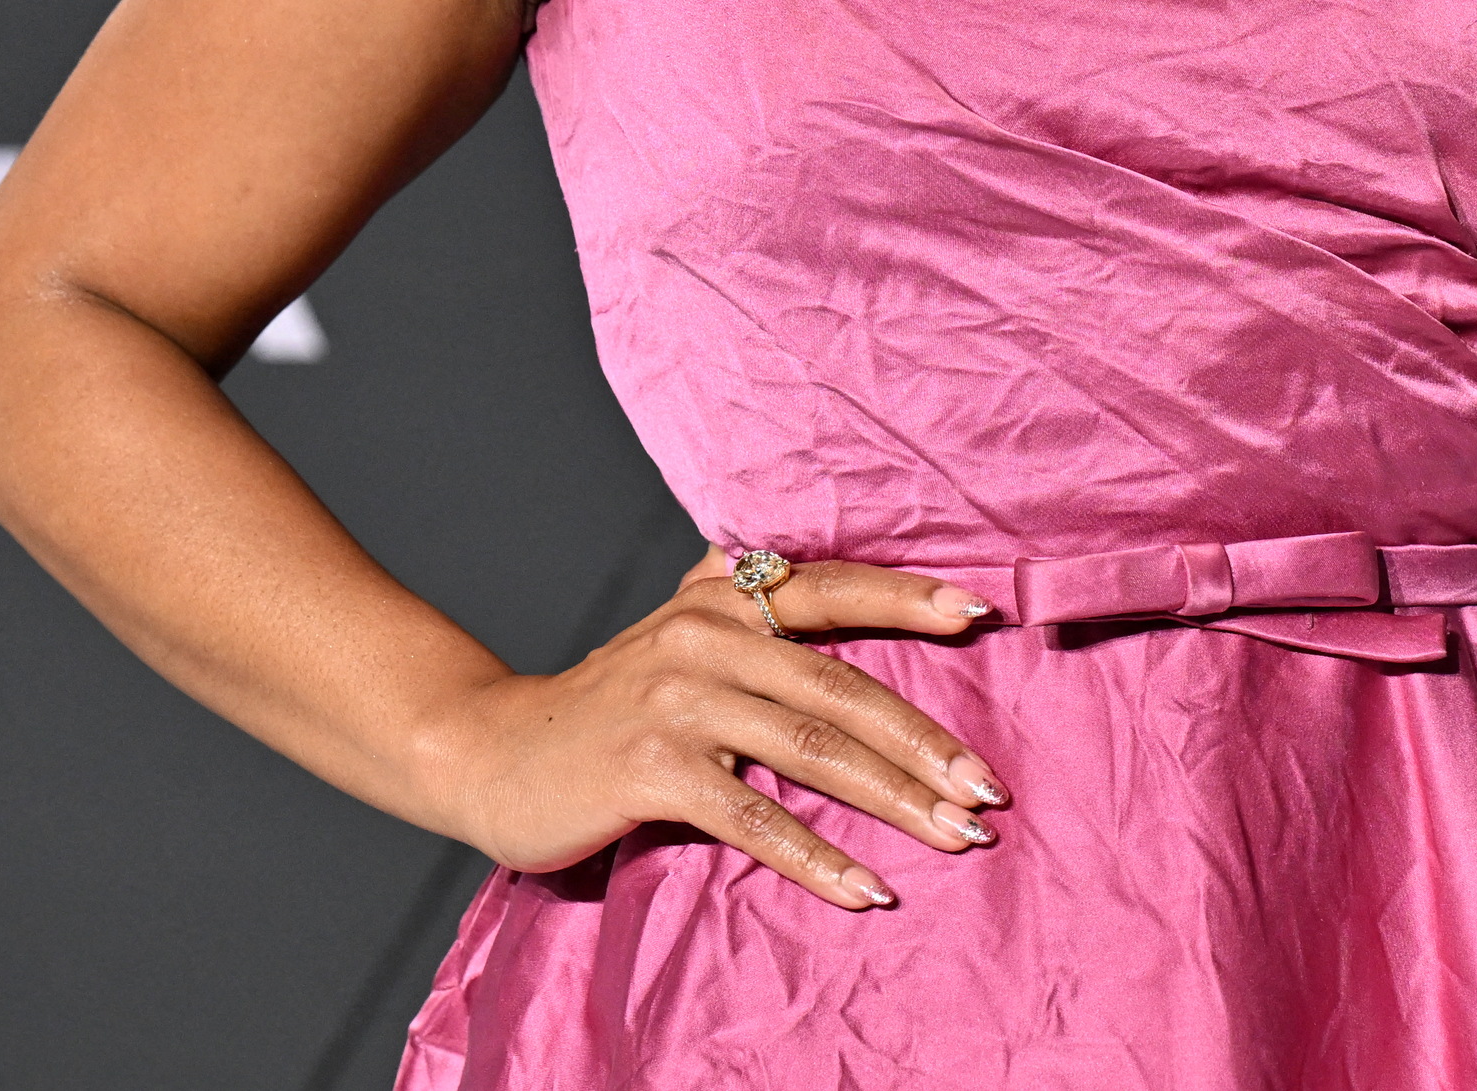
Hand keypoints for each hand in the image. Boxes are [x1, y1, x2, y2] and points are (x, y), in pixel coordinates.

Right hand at [420, 552, 1007, 909]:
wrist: (489, 749)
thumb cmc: (605, 707)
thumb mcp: (676, 640)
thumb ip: (751, 622)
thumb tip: (857, 626)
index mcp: (718, 597)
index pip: (830, 589)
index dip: (907, 599)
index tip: (981, 615)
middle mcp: (702, 635)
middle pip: (840, 687)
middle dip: (925, 741)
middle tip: (988, 788)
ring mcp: (676, 700)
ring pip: (811, 751)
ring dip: (895, 799)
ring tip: (956, 835)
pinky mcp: (652, 769)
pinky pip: (754, 818)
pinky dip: (817, 858)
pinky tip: (867, 888)